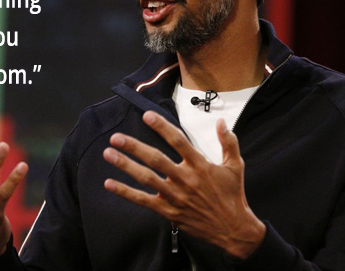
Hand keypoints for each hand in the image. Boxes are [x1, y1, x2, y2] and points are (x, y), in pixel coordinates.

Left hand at [103, 111, 265, 259]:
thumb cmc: (232, 195)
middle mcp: (185, 179)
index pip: (178, 141)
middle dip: (134, 147)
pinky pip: (143, 200)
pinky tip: (109, 183)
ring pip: (146, 178)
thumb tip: (221, 122)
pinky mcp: (169, 211)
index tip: (146, 116)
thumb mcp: (235, 166)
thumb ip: (228, 142)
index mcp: (200, 165)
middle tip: (116, 137)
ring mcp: (175, 196)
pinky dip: (125, 192)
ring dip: (126, 166)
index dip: (161, 127)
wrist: (233, 229)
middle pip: (156, 159)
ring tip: (109, 154)